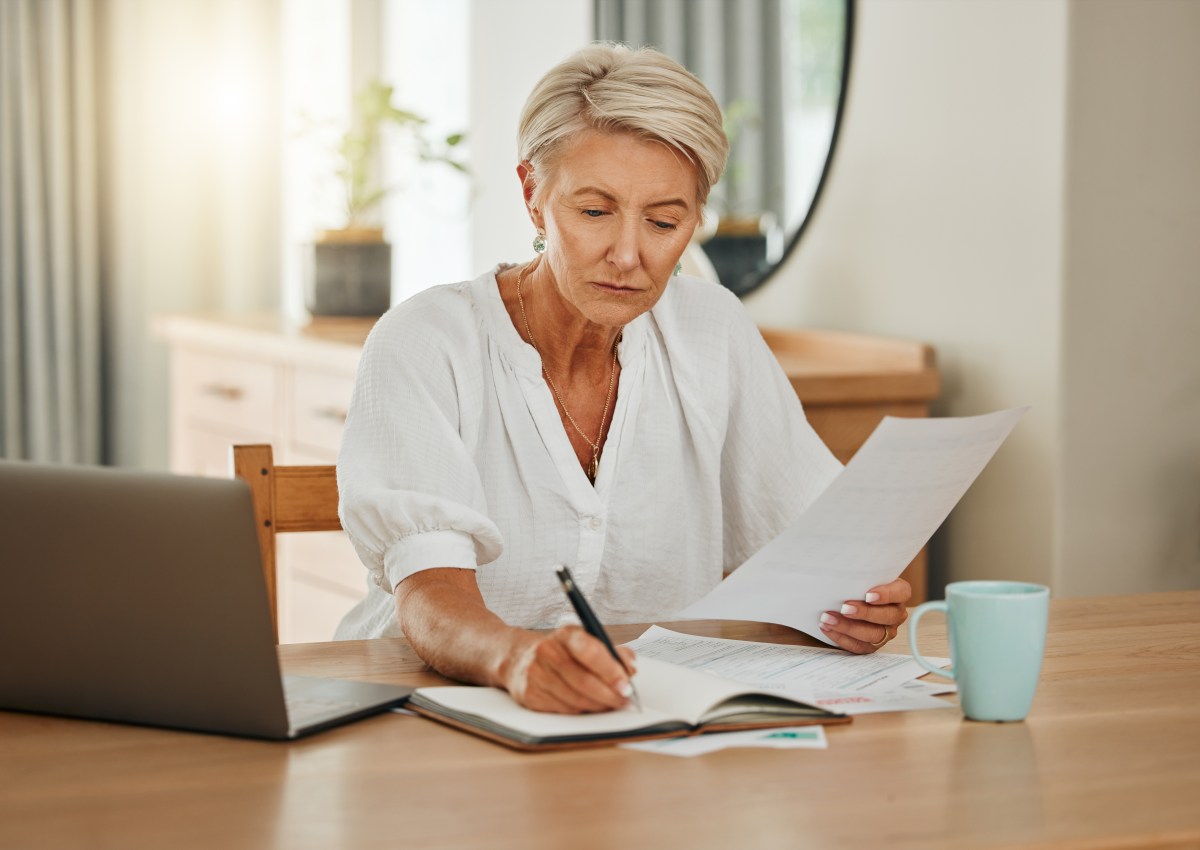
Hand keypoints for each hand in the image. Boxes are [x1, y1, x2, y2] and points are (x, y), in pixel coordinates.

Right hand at [501, 625, 636, 713]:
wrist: (519, 658)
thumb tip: (631, 667)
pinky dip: (580, 711)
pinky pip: (563, 710)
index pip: (591, 651)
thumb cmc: (560, 652)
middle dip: (609, 694)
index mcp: (566, 634)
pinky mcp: (529, 694)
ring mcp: (536, 673)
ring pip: (575, 699)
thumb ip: (612, 653)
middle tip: (623, 700)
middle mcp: (547, 651)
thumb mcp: (585, 642)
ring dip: (597, 706)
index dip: (611, 671)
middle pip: (584, 680)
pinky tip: (588, 706)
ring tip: (609, 705)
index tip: (626, 685)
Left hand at [819, 577, 911, 653]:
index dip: (886, 595)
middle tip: (844, 608)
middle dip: (864, 613)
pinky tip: (826, 627)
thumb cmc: (858, 584)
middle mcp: (896, 614)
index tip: (868, 595)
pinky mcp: (872, 645)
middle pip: (887, 616)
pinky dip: (841, 637)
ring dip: (848, 627)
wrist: (849, 597)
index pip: (901, 592)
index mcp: (898, 593)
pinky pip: (859, 646)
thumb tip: (839, 567)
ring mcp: (886, 631)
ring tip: (828, 618)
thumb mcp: (863, 575)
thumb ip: (859, 574)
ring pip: (873, 634)